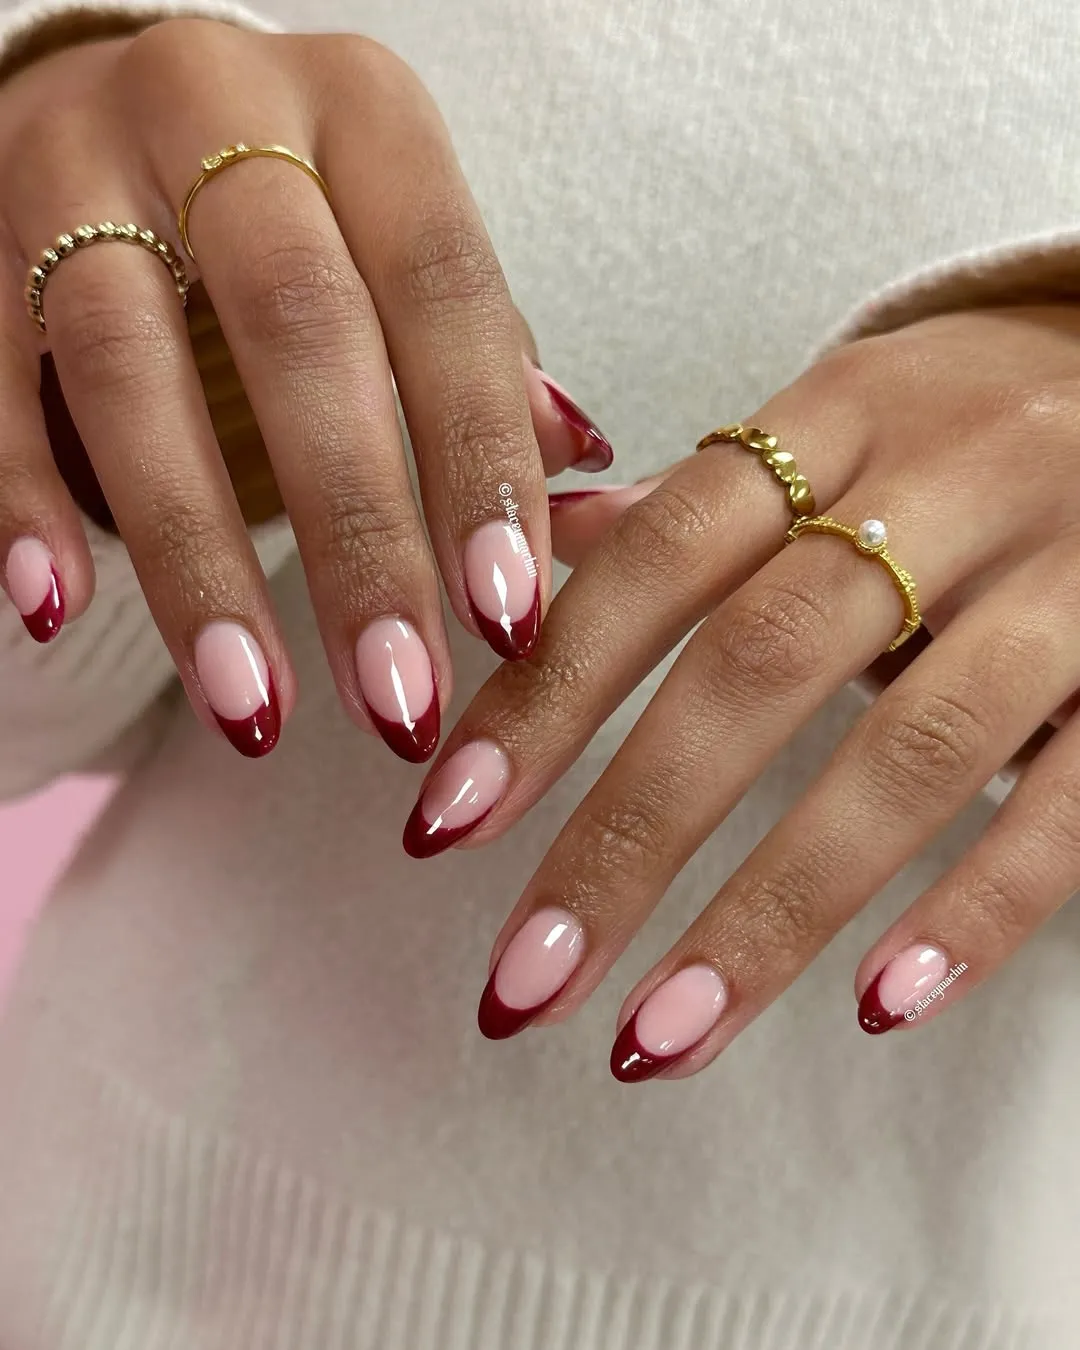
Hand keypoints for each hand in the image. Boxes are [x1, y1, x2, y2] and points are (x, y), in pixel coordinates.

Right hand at [0, 20, 611, 758]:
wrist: (126, 116)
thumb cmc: (305, 211)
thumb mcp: (404, 246)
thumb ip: (483, 357)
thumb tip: (584, 476)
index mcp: (366, 114)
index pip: (444, 292)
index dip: (477, 461)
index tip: (507, 621)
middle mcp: (221, 106)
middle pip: (297, 329)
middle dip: (356, 533)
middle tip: (397, 699)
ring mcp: (77, 162)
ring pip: (127, 364)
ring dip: (197, 557)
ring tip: (252, 709)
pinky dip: (21, 493)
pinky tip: (58, 606)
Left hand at [411, 304, 1079, 1077]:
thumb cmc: (959, 427)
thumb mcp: (831, 426)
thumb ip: (690, 506)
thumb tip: (531, 558)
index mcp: (838, 417)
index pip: (662, 556)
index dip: (548, 691)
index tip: (447, 822)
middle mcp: (949, 483)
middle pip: (759, 666)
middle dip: (628, 836)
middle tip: (525, 977)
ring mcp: (1069, 577)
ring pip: (910, 753)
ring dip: (771, 913)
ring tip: (658, 1037)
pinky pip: (1072, 797)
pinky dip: (977, 906)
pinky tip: (876, 1004)